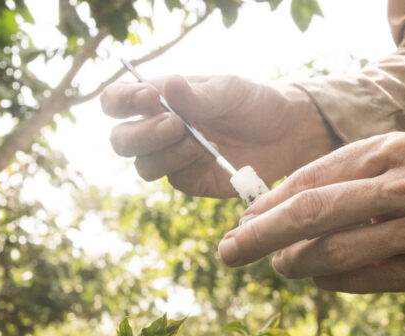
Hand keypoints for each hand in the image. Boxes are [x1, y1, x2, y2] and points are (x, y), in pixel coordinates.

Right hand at [101, 75, 339, 196]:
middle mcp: (159, 129)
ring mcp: (174, 158)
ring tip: (200, 141)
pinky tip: (212, 153)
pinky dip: (188, 166)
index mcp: (161, 98)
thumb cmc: (255, 102)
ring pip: (143, 165)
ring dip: (166, 153)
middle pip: (121, 140)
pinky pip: (175, 179)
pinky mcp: (191, 180)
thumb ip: (198, 95)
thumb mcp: (230, 91)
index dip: (122, 100)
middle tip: (176, 124)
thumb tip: (166, 85)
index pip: (117, 100)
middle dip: (142, 134)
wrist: (288, 132)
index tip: (149, 97)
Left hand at [218, 132, 404, 293]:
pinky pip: (363, 279)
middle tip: (230, 251)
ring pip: (334, 252)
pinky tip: (318, 275)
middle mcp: (404, 185)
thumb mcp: (395, 157)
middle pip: (313, 212)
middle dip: (262, 235)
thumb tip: (282, 205)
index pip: (312, 177)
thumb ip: (344, 175)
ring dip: (295, 263)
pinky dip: (329, 280)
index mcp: (390, 150)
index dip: (270, 203)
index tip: (243, 220)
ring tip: (280, 264)